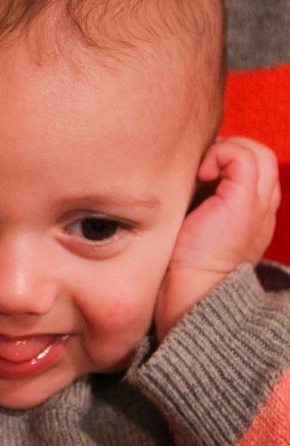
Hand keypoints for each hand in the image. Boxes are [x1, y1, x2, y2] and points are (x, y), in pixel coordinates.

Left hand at [155, 136, 280, 339]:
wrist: (194, 295)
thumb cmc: (184, 267)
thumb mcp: (195, 228)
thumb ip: (199, 203)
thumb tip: (183, 176)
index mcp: (253, 214)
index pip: (252, 170)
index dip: (227, 160)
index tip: (198, 170)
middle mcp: (262, 207)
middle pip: (259, 157)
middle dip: (227, 151)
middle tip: (199, 166)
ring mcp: (258, 204)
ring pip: (257, 152)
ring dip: (225, 151)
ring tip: (200, 171)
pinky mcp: (245, 201)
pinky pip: (244, 156)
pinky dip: (221, 154)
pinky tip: (200, 175)